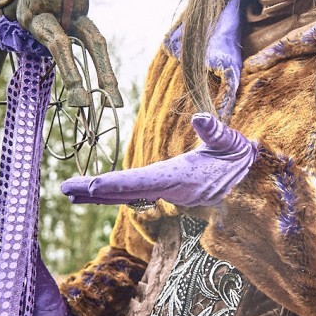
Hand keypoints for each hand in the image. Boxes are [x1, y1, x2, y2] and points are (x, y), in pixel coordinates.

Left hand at [61, 114, 256, 208]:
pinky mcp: (168, 191)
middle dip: (96, 191)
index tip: (91, 185)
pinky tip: (95, 193)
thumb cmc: (240, 155)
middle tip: (64, 189)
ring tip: (70, 192)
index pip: (143, 181)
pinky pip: (136, 194)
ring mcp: (169, 193)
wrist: (250, 177)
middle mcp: (172, 190)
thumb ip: (216, 132)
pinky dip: (113, 193)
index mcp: (182, 177)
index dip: (116, 183)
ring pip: (128, 196)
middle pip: (127, 192)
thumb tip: (201, 119)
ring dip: (99, 194)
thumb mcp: (232, 141)